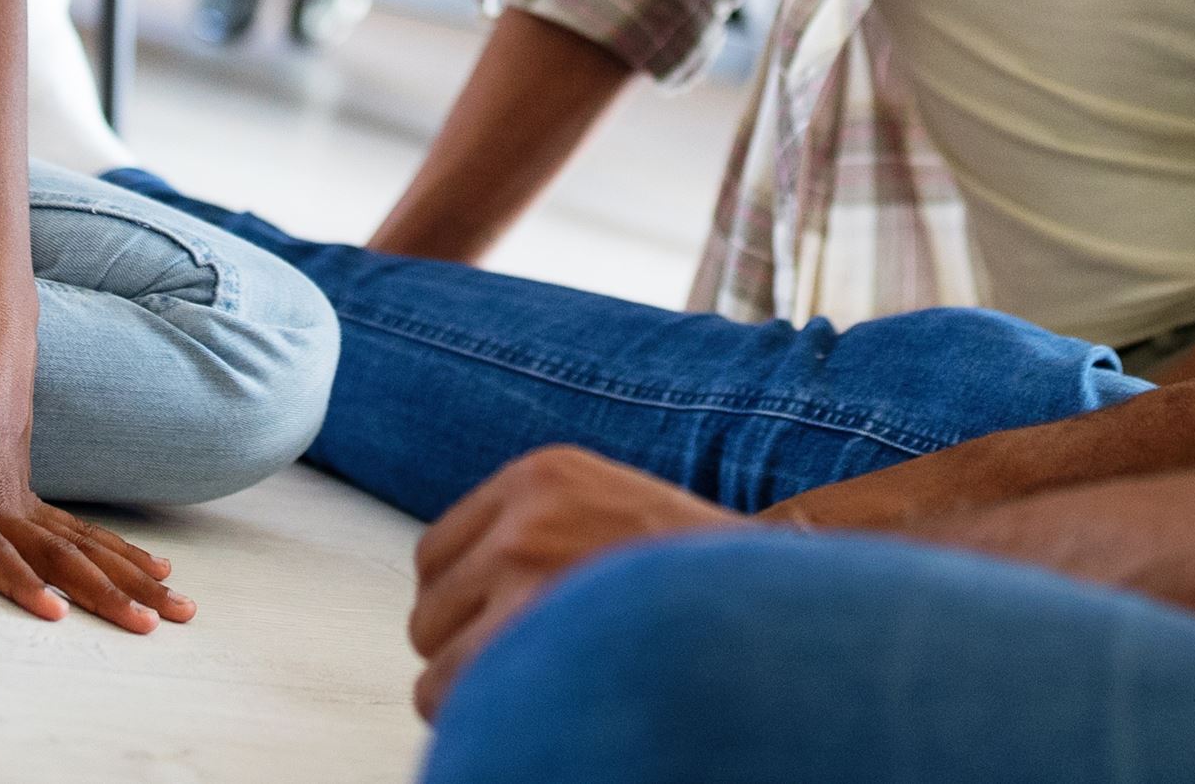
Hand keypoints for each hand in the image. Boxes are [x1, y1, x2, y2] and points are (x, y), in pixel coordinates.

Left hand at [0, 309, 193, 633]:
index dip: (22, 581)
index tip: (56, 612)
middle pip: (61, 557)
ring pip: (84, 547)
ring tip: (174, 609)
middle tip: (149, 624)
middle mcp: (0, 501)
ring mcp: (24, 493)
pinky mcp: (33, 486)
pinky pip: (82, 531)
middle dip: (105, 595)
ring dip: (130, 578)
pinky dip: (119, 554)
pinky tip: (158, 574)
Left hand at [407, 447, 736, 716]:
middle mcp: (525, 518)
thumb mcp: (617, 511)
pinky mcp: (527, 637)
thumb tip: (468, 596)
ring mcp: (522, 576)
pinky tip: (543, 710)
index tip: (497, 631)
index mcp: (544, 476)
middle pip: (428, 608)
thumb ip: (545, 531)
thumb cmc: (702, 581)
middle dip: (467, 647)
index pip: (438, 552)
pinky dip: (485, 718)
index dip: (466, 604)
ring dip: (477, 689)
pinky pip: (450, 697)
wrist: (765, 613)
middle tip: (532, 668)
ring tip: (547, 691)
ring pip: (434, 664)